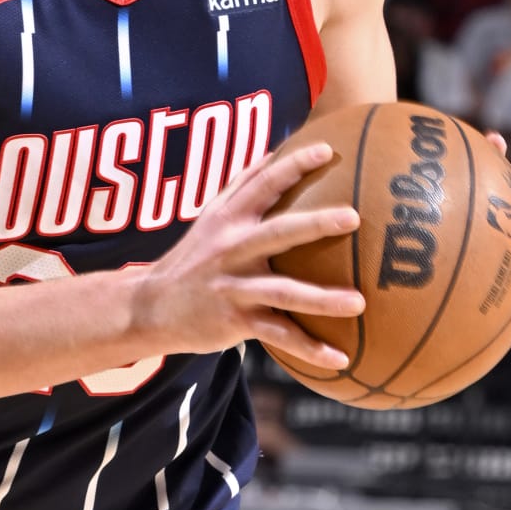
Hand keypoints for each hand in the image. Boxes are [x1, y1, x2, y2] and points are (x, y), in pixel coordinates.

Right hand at [127, 138, 364, 379]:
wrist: (151, 308)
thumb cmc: (193, 258)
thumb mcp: (210, 218)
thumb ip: (242, 186)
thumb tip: (276, 150)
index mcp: (229, 219)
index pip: (263, 184)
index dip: (294, 165)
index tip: (328, 151)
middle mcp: (232, 249)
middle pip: (278, 232)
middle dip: (315, 224)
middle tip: (353, 217)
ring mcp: (234, 287)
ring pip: (283, 291)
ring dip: (321, 299)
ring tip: (359, 303)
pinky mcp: (235, 321)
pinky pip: (278, 335)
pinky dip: (309, 348)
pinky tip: (341, 358)